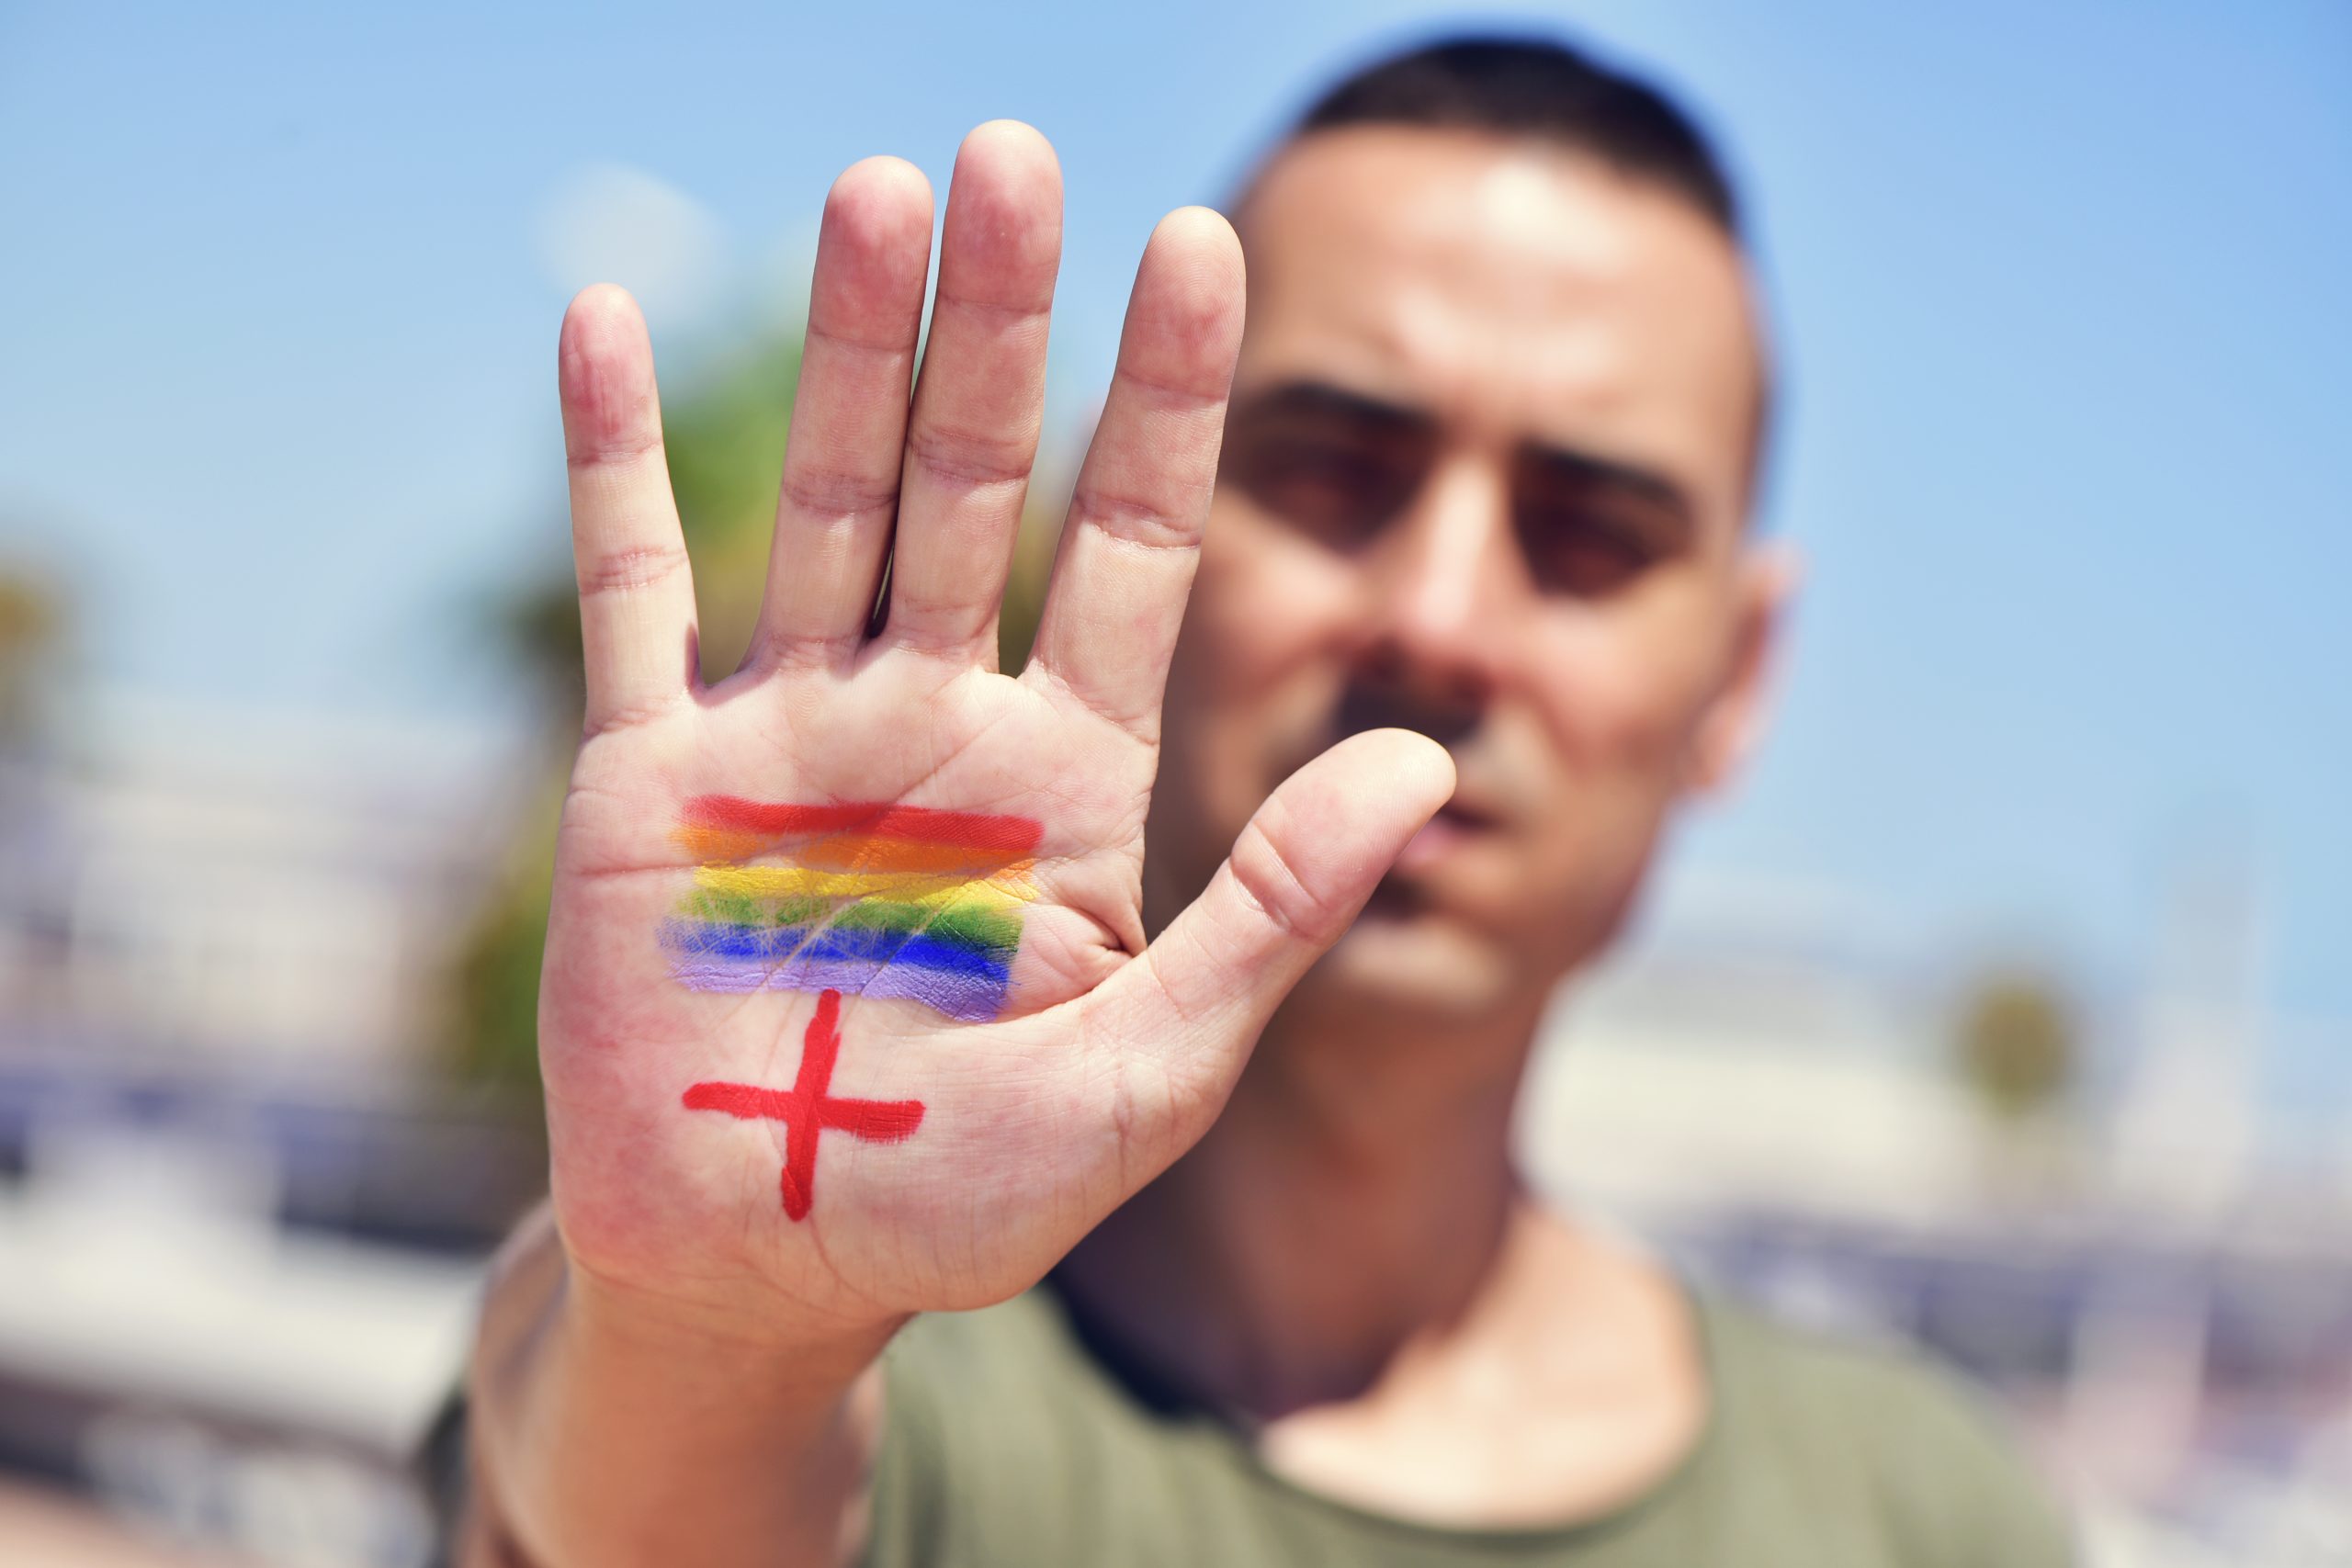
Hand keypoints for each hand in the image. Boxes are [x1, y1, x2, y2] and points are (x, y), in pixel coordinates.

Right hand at [539, 122, 1450, 1340]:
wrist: (762, 1272)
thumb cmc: (968, 1200)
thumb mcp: (1148, 1076)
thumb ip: (1272, 914)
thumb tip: (1421, 755)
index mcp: (1071, 783)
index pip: (1140, 549)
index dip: (1171, 401)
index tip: (1206, 241)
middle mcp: (937, 724)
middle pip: (979, 484)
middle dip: (1002, 326)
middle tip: (1019, 153)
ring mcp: (789, 736)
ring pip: (830, 502)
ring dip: (852, 351)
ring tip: (885, 188)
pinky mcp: (648, 776)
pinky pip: (630, 591)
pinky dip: (611, 462)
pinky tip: (605, 323)